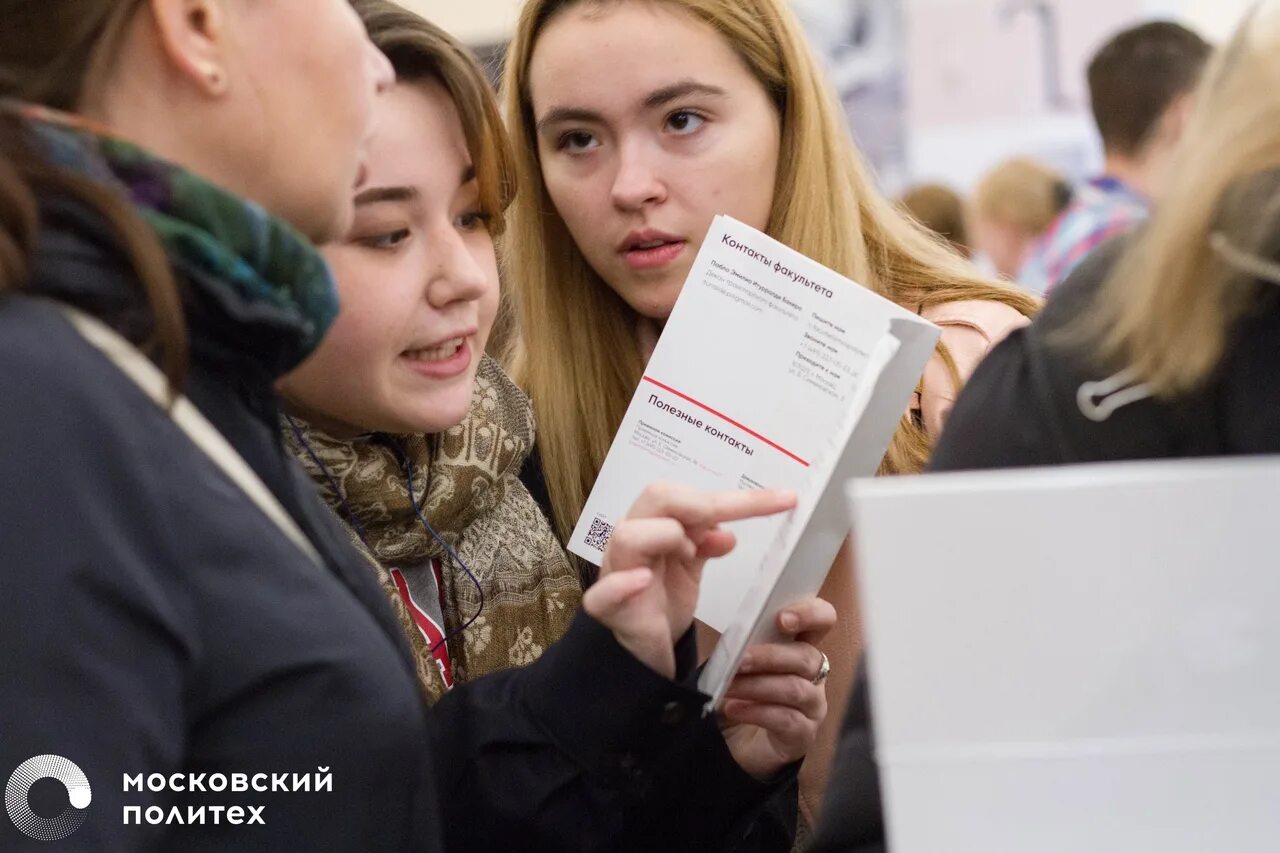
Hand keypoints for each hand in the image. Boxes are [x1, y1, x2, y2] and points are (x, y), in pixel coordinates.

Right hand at [583, 483, 796, 677]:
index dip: (734, 497)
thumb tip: (728, 533)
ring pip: (629, 536)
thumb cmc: (660, 602)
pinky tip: (642, 581)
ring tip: (689, 554)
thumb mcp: (688, 567)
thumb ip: (705, 544)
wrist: (639, 652)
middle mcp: (632, 541)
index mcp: (653, 524)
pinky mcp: (608, 610)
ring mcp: (615, 573)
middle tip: (722, 524)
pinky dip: (622, 584)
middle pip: (656, 497)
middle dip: (699, 505)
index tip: (785, 500)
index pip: (687, 496)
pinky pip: (603, 594)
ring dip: (666, 536)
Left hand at [721, 597, 836, 778]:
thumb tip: (735, 634)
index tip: (781, 619)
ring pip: (795, 689)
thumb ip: (743, 644)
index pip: (822, 620)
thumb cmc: (740, 694)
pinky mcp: (804, 735)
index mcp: (800, 647)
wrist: (734, 744)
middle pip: (806, 657)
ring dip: (757, 685)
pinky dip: (756, 712)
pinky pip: (787, 720)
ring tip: (729, 687)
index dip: (810, 614)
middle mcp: (814, 675)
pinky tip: (734, 709)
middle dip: (769, 656)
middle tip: (740, 660)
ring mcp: (813, 706)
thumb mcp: (738, 664)